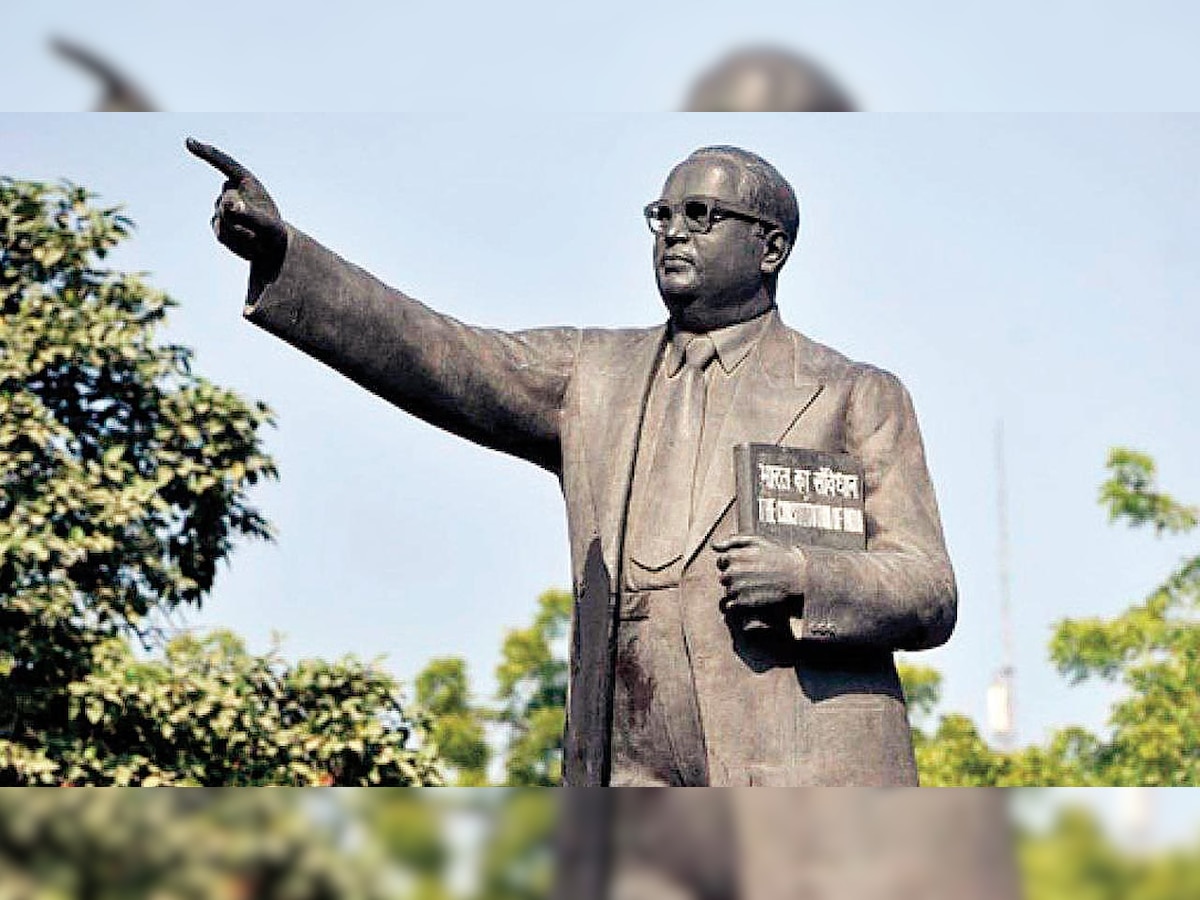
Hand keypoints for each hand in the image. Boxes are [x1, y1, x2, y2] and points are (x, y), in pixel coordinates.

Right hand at [185, 138, 285, 274]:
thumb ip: (249, 214)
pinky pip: (221, 233)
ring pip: (223, 219)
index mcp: (247, 181)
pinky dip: (234, 242)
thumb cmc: (274, 231)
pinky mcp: (218, 222)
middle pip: (225, 202)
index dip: (206, 153)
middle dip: (238, 218)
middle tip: (257, 232)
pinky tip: (246, 243)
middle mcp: (232, 191)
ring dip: (239, 232)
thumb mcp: (267, 224)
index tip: (189, 141)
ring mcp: (222, 207)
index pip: (224, 164)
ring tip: (256, 237)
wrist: (272, 247)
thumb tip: (228, 206)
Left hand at [712, 534, 805, 613]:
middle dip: (734, 577)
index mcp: (735, 555)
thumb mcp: (758, 541)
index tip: (746, 565)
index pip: (721, 561)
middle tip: (752, 577)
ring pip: (727, 590)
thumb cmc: (778, 556)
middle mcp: (734, 571)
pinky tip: (753, 596)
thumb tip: (714, 546)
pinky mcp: (744, 602)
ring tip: (756, 586)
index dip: (732, 563)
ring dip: (737, 590)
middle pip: (723, 577)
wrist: (797, 576)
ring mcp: (738, 588)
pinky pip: (731, 604)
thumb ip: (733, 541)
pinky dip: (738, 602)